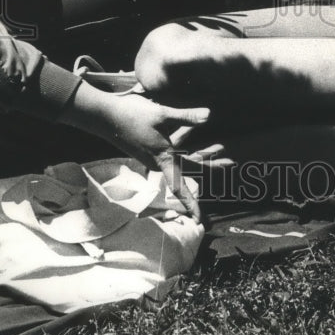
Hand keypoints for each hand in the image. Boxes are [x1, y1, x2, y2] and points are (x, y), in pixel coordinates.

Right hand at [67, 86, 210, 220]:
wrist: (104, 116)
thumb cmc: (131, 115)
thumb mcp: (161, 114)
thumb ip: (186, 116)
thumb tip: (209, 115)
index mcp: (163, 159)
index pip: (180, 187)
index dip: (191, 204)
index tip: (199, 220)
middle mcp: (159, 162)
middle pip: (189, 168)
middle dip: (210, 166)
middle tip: (230, 162)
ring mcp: (153, 156)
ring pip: (182, 158)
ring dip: (201, 153)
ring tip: (220, 146)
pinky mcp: (148, 148)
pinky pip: (172, 149)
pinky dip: (185, 140)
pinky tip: (191, 130)